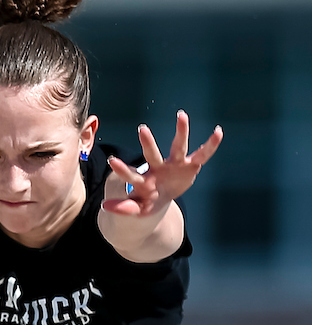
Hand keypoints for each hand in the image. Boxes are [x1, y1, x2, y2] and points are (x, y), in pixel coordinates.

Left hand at [102, 111, 222, 217]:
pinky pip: (202, 154)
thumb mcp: (138, 209)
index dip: (123, 170)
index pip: (131, 176)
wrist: (162, 196)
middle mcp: (158, 168)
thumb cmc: (148, 201)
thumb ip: (124, 208)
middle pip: (152, 156)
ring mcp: (174, 164)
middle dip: (148, 144)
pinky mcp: (190, 165)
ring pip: (177, 147)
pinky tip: (219, 131)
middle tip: (142, 128)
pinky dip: (211, 144)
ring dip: (180, 132)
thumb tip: (104, 206)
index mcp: (144, 182)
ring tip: (181, 115)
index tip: (112, 161)